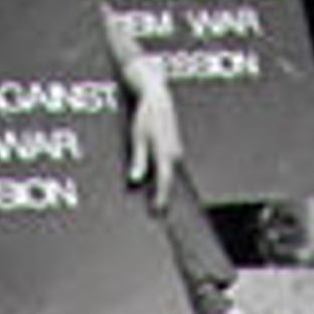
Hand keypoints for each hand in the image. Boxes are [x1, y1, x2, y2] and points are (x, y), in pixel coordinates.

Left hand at [124, 70, 186, 214]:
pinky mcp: (174, 148)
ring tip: (157, 202)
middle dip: (163, 196)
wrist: (158, 99)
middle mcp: (175, 153)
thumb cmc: (146, 116)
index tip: (157, 211)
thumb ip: (138, 160)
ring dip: (164, 187)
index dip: (161, 197)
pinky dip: (164, 177)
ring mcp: (176, 150)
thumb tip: (136, 180)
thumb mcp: (137, 137)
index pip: (165, 180)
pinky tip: (158, 184)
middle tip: (157, 213)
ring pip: (170, 174)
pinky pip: (170, 167)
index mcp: (166, 151)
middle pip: (169, 180)